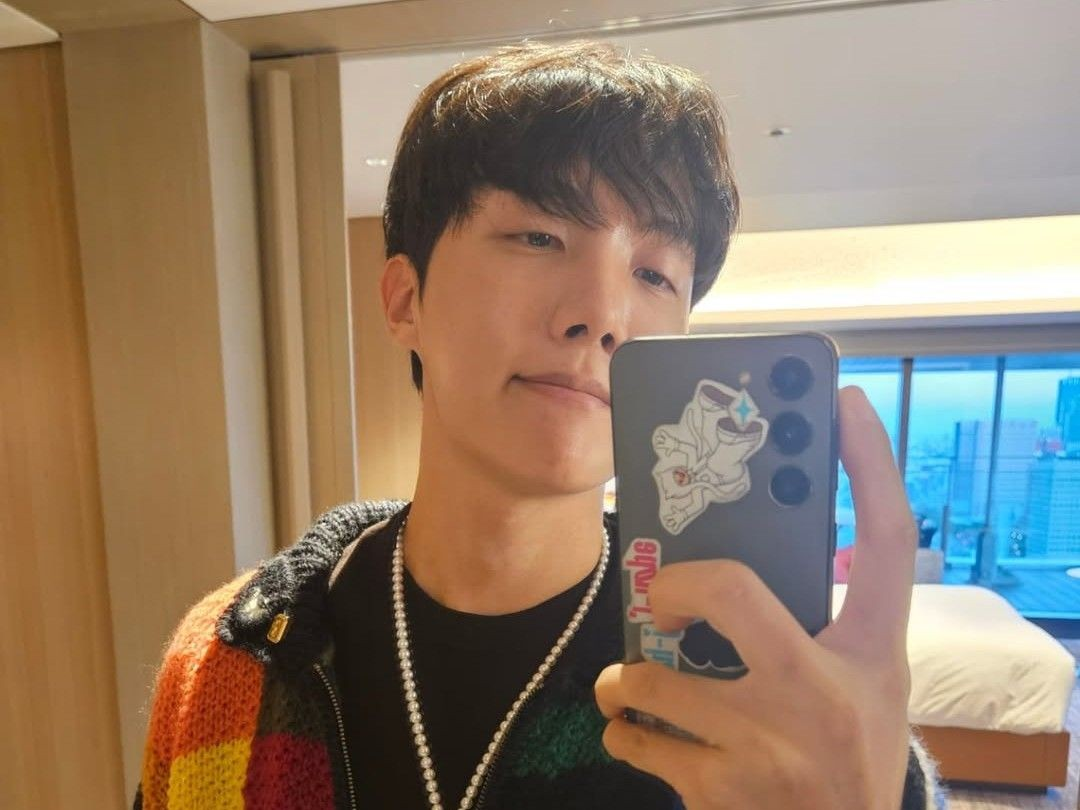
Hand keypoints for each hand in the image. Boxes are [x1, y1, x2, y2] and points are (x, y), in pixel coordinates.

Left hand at [595, 386, 915, 809]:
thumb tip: (728, 560)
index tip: (844, 403)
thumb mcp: (859, 685)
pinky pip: (633, 736)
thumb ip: (815, 623)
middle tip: (657, 594)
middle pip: (726, 588)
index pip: (886, 543)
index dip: (870, 465)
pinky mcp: (720, 791)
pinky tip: (640, 733)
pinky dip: (624, 732)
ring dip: (630, 679)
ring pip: (652, 675)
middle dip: (670, 585)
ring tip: (635, 684)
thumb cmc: (847, 753)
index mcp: (871, 656)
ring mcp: (770, 745)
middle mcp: (824, 693)